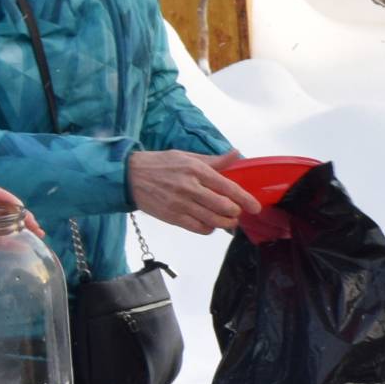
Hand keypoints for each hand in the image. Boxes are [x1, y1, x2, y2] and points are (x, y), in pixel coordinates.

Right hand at [129, 148, 260, 233]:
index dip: (245, 199)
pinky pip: (198, 228)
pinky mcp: (172, 217)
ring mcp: (181, 204)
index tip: (255, 207)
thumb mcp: (187, 156)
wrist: (129, 176)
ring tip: (228, 220)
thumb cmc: (161, 164)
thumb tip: (236, 154)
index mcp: (196, 170)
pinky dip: (209, 228)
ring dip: (226, 223)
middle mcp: (190, 188)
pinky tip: (210, 223)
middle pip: (224, 207)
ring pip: (213, 221)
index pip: (228, 187)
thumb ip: (214, 160)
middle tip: (238, 212)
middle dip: (236, 213)